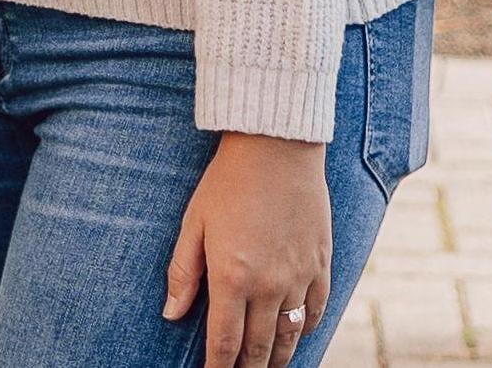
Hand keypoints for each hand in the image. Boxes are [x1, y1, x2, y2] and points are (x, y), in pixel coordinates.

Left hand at [166, 130, 331, 367]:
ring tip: (264, 366)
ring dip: (276, 358)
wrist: (276, 145)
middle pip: (258, 349)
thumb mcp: (195, 222)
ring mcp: (298, 277)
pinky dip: (304, 330)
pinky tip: (295, 335)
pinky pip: (315, 312)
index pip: (224, 343)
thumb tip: (171, 314)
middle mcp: (269, 286)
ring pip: (289, 337)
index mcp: (232, 278)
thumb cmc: (228, 181)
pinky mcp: (321, 264)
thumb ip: (183, 272)